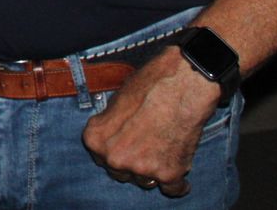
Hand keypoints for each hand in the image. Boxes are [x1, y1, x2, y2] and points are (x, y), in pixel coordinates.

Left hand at [81, 46, 222, 197]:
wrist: (180, 87)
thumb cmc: (148, 87)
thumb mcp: (115, 102)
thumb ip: (110, 126)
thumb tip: (111, 135)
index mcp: (96, 140)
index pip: (100, 158)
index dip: (114, 152)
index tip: (125, 149)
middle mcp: (115, 158)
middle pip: (121, 172)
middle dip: (132, 163)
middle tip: (146, 148)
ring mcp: (141, 169)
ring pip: (145, 181)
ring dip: (153, 172)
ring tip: (163, 151)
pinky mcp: (169, 174)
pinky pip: (172, 189)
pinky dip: (177, 184)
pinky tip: (180, 174)